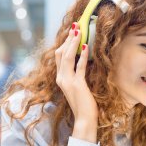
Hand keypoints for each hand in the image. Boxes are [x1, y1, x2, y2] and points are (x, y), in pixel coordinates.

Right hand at [55, 23, 97, 142]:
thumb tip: (83, 60)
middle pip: (61, 54)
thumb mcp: (78, 86)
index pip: (59, 56)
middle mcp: (61, 78)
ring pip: (68, 57)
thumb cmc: (83, 104)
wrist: (84, 119)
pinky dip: (83, 55)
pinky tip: (86, 46)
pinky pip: (79, 67)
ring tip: (79, 31)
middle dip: (68, 39)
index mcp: (60, 78)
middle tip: (76, 26)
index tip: (72, 33)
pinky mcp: (77, 85)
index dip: (65, 43)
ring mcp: (68, 81)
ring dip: (73, 43)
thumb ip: (77, 74)